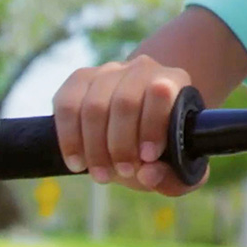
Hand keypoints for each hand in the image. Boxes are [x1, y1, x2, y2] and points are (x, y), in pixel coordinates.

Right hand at [53, 54, 208, 196]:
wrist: (138, 128)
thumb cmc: (162, 148)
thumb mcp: (179, 168)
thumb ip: (173, 178)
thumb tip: (148, 174)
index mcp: (174, 81)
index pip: (161, 91)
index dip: (152, 126)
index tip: (148, 157)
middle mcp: (141, 69)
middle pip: (124, 102)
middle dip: (121, 145)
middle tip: (124, 172)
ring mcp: (108, 71)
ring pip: (94, 105)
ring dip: (95, 148)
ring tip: (103, 174)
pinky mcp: (80, 79)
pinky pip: (66, 104)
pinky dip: (69, 138)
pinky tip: (77, 162)